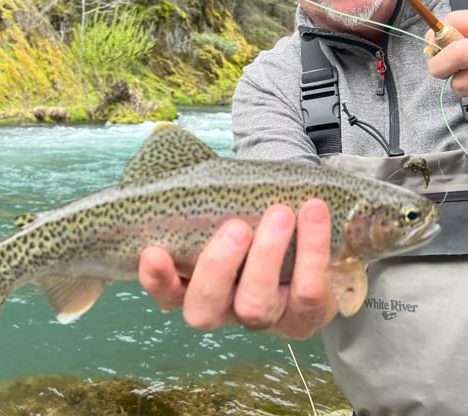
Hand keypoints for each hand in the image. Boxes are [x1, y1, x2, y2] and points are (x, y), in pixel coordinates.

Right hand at [138, 199, 337, 338]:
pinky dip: (312, 250)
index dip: (157, 279)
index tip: (154, 251)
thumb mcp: (225, 208)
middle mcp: (224, 309)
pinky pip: (309, 292)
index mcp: (194, 286)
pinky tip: (313, 214)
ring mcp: (264, 316)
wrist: (308, 232)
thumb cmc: (254, 217)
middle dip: (217, 267)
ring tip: (280, 213)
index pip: (165, 293)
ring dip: (267, 256)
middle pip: (204, 309)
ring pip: (255, 306)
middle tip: (236, 227)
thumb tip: (178, 150)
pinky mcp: (305, 315)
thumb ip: (204, 195)